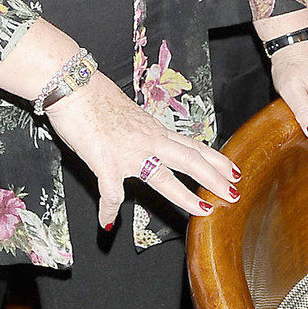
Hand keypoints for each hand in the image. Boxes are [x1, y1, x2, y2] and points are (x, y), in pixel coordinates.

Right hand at [46, 71, 239, 228]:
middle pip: (190, 160)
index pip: (192, 146)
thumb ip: (138, 133)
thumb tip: (141, 144)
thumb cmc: (95, 95)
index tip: (233, 171)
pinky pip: (111, 193)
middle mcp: (148, 140)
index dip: (215, 160)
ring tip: (204, 211)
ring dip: (186, 196)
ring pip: (164, 177)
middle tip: (234, 194)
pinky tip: (107, 223)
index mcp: (154, 129)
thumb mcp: (127, 114)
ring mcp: (128, 152)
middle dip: (215, 178)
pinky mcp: (105, 162)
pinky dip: (108, 211)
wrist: (73, 84)